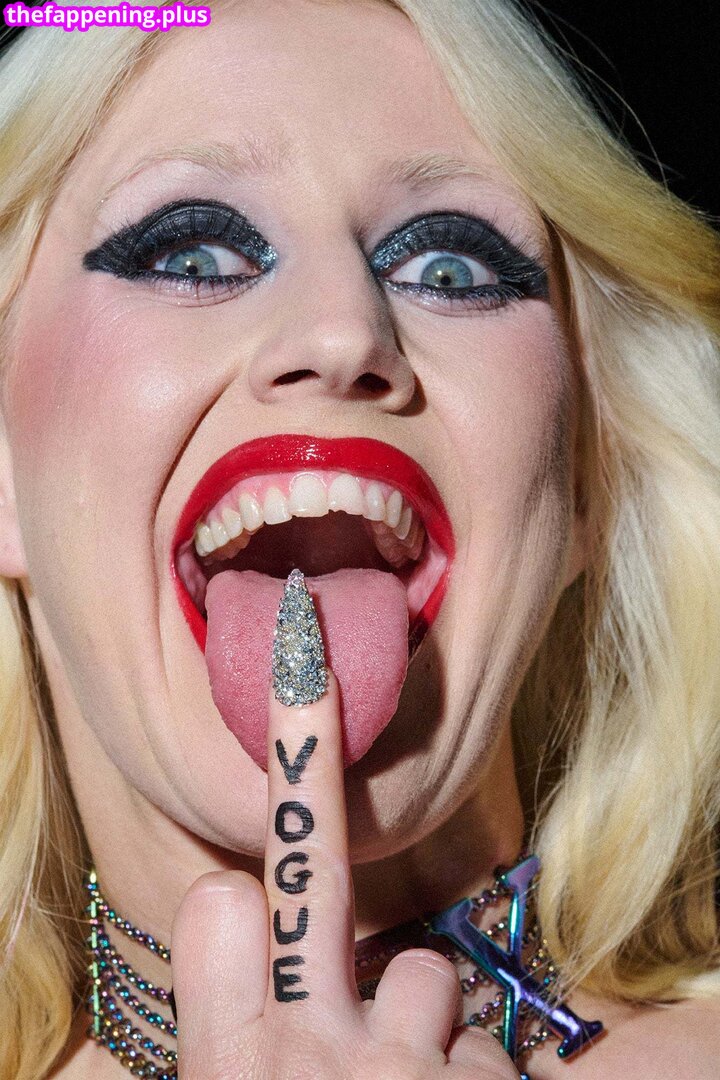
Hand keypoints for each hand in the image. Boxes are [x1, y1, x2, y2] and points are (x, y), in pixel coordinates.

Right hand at [171, 666, 519, 1078]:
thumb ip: (248, 1045)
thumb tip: (270, 982)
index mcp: (226, 1064)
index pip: (215, 911)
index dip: (232, 893)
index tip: (240, 873)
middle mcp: (303, 1053)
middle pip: (310, 868)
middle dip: (309, 761)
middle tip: (312, 678)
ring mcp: (396, 1067)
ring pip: (423, 973)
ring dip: (422, 1017)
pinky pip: (483, 1044)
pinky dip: (468, 1075)